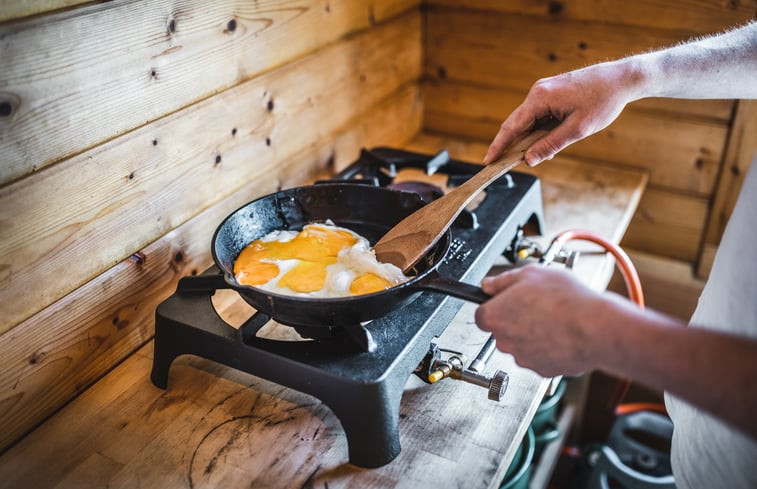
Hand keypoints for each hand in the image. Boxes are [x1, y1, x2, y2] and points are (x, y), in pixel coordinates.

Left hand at [475, 265, 625, 376]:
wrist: (594, 328)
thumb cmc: (564, 300)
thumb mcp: (530, 274)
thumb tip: (488, 285)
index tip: (508, 301)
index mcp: (494, 317)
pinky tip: (562, 333)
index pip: (482, 314)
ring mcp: (523, 358)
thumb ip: (502, 281)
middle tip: (536, 306)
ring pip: (521, 344)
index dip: (496, 306)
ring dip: (532, 334)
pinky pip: (540, 356)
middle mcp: (504, 341)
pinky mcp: (542, 370)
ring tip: (553, 318)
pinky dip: (548, 347)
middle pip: (502, 330)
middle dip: (515, 320)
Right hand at [483, 60, 640, 165]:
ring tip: (534, 155)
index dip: (499, 146)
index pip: (512, 127)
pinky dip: (538, 130)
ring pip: (528, 120)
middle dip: (510, 145)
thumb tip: (529, 159)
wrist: (621, 79)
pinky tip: (546, 141)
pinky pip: (538, 115)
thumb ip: (550, 145)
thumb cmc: (602, 101)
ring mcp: (544, 91)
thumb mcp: (577, 129)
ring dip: (528, 138)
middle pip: (516, 123)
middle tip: (502, 164)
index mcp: (540, 98)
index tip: (488, 161)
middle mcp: (537, 92)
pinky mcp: (551, 92)